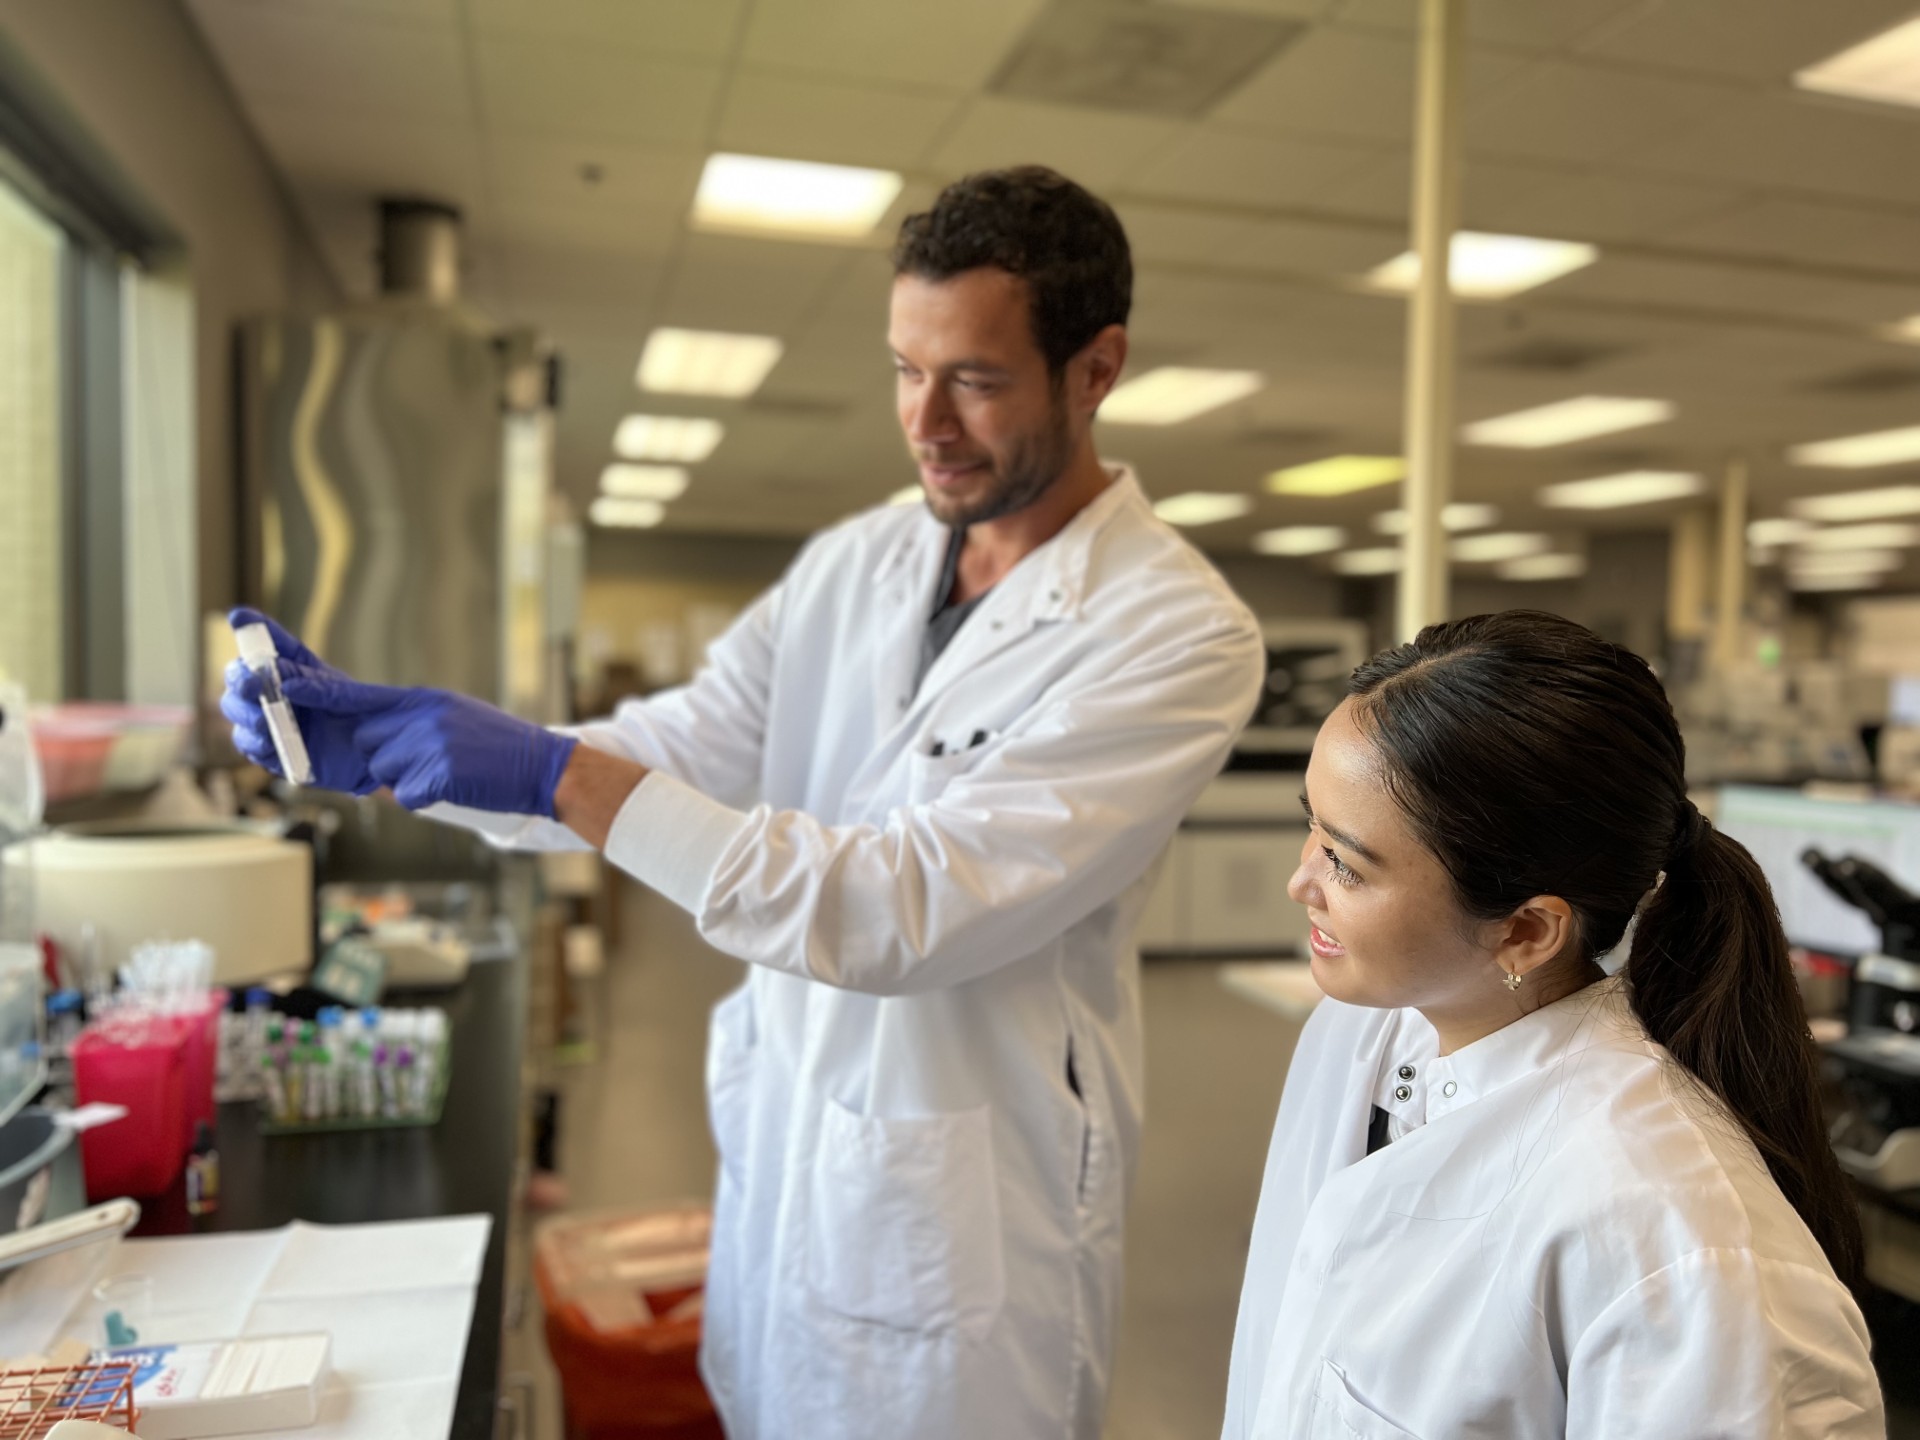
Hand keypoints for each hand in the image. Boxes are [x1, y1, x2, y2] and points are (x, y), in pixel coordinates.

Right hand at [220, 607, 383, 794]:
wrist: (378, 755)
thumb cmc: (364, 717)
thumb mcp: (345, 695)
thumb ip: (316, 686)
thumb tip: (283, 681)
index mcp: (297, 666)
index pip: (272, 641)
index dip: (252, 626)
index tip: (240, 616)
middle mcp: (277, 689)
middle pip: (240, 676)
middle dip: (239, 679)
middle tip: (250, 687)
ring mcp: (271, 719)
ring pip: (236, 710)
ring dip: (244, 713)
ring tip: (264, 721)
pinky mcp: (272, 749)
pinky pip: (248, 744)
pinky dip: (253, 742)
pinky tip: (268, 742)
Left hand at [294, 679, 577, 817]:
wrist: (543, 767)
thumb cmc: (496, 746)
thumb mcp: (451, 714)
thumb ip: (408, 720)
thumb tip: (367, 735)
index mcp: (421, 699)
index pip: (353, 691)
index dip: (314, 689)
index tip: (281, 683)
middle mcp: (421, 716)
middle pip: (365, 741)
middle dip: (384, 757)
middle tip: (429, 758)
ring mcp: (430, 744)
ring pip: (382, 771)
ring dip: (407, 779)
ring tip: (449, 770)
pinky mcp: (439, 775)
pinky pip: (405, 796)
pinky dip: (426, 797)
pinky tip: (455, 785)